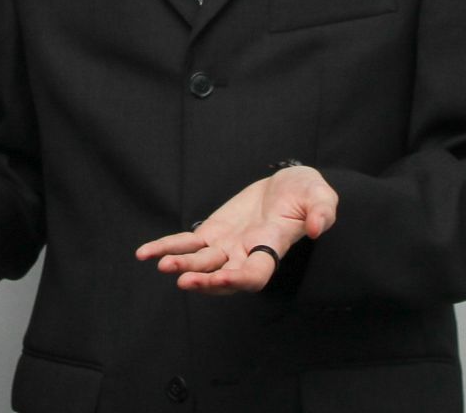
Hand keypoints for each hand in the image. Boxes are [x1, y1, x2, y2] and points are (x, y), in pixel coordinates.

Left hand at [135, 165, 337, 294]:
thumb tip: (316, 228)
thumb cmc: (307, 192)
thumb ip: (322, 213)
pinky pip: (186, 244)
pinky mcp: (212, 233)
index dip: (240, 279)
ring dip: (180, 265)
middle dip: (204, 280)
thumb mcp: (321, 196)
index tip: (224, 278)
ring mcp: (226, 246)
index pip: (256, 274)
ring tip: (159, 263)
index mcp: (272, 248)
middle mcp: (246, 254)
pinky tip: (143, 253)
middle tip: (183, 279)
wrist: (287, 185)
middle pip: (222, 277)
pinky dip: (166, 247)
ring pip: (200, 263)